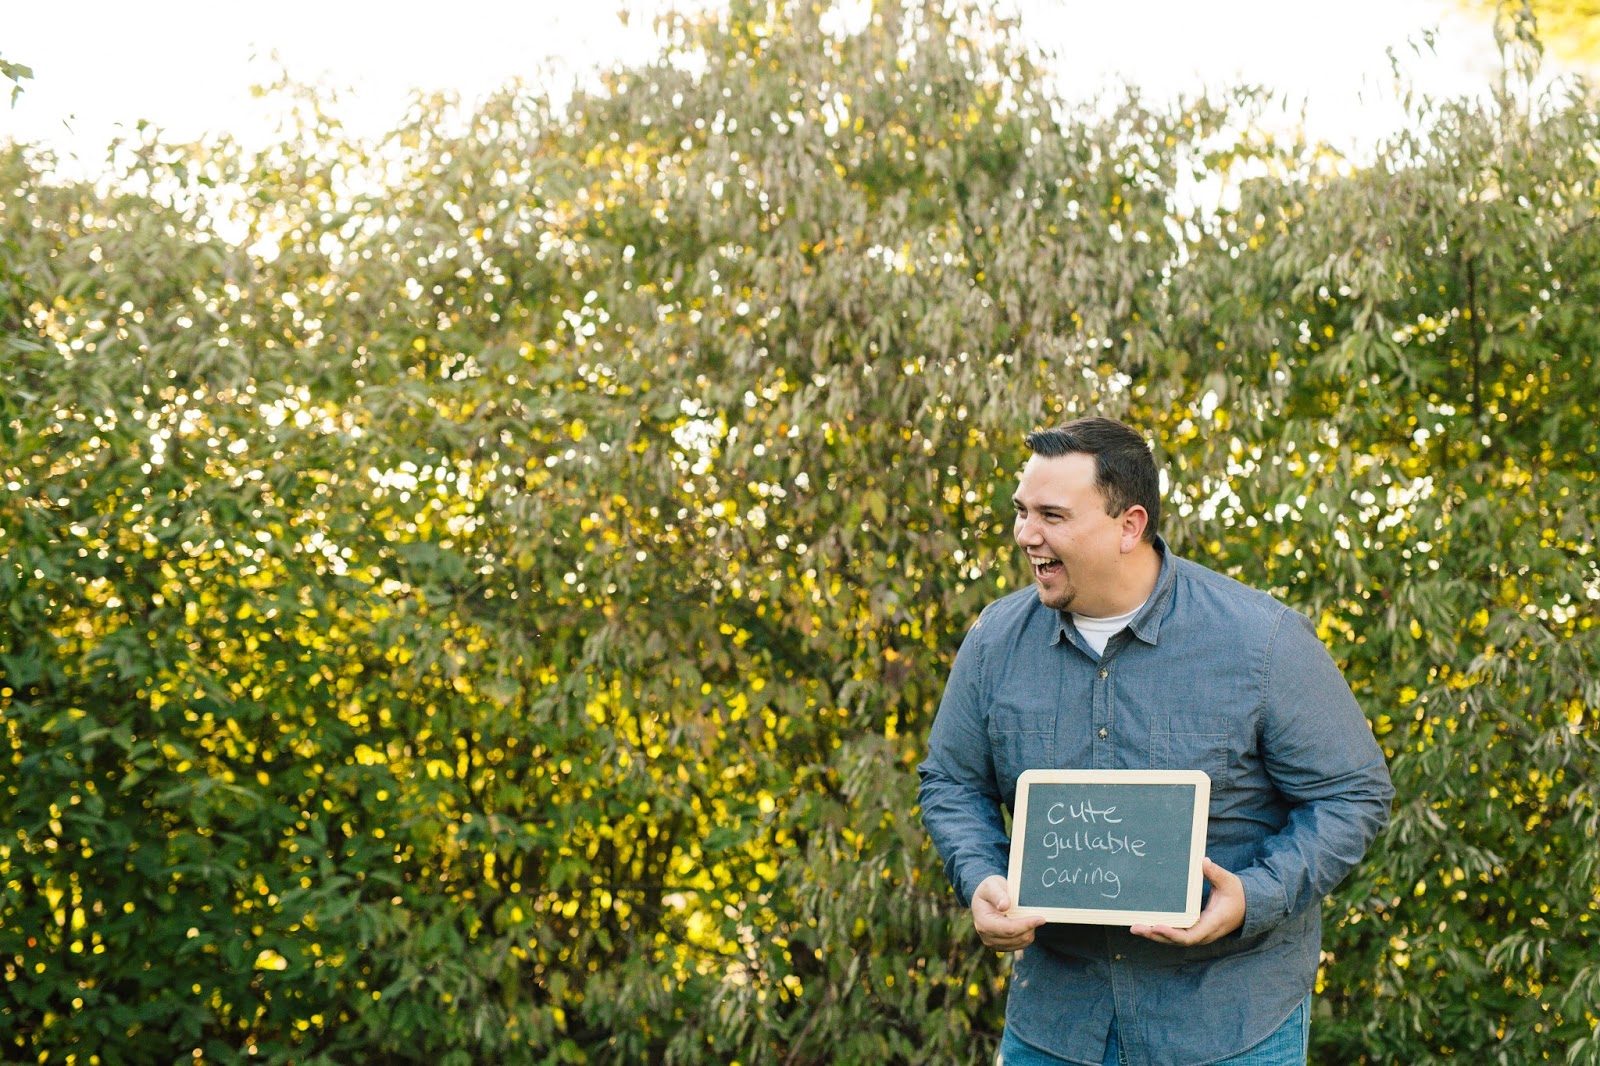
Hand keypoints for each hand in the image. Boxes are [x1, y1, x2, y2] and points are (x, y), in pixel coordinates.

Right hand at [971, 874, 1045, 951]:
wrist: (984, 899)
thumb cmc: (988, 890)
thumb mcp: (991, 885)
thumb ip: (998, 894)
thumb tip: (1004, 906)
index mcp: (982, 922)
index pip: (1008, 929)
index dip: (1026, 924)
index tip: (1040, 919)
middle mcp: (986, 936)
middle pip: (1016, 938)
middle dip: (1030, 927)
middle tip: (1038, 915)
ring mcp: (993, 944)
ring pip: (1020, 943)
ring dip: (1029, 931)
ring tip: (1029, 917)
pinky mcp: (1000, 947)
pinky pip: (1020, 946)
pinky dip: (1026, 935)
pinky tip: (1025, 924)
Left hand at [1130, 857, 1244, 945]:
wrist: (1247, 907)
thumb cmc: (1236, 893)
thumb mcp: (1228, 882)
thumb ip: (1216, 873)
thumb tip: (1204, 862)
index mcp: (1213, 923)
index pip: (1191, 935)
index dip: (1173, 933)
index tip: (1158, 927)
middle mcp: (1204, 933)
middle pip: (1177, 940)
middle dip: (1156, 935)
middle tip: (1136, 928)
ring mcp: (1199, 934)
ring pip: (1174, 939)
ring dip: (1155, 935)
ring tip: (1135, 927)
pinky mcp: (1194, 929)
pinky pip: (1176, 934)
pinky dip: (1161, 931)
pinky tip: (1146, 925)